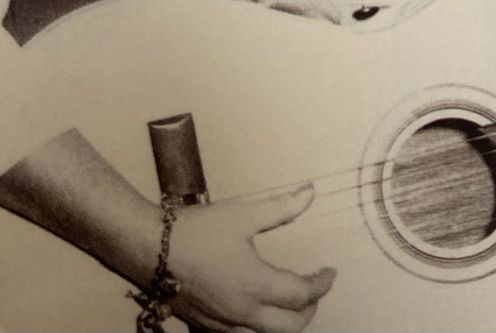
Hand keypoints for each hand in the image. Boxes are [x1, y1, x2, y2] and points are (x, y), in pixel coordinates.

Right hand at [168, 183, 335, 331]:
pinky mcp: (203, 326)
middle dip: (308, 311)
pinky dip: (255, 329)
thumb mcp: (243, 214)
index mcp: (255, 286)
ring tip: (289, 303)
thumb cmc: (197, 230)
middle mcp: (242, 314)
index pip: (301, 295)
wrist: (148, 248)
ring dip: (283, 324)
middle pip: (289, 328)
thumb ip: (281, 207)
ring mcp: (221, 325)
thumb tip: (310, 193)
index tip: (329, 272)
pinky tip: (254, 312)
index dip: (321, 285)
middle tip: (314, 291)